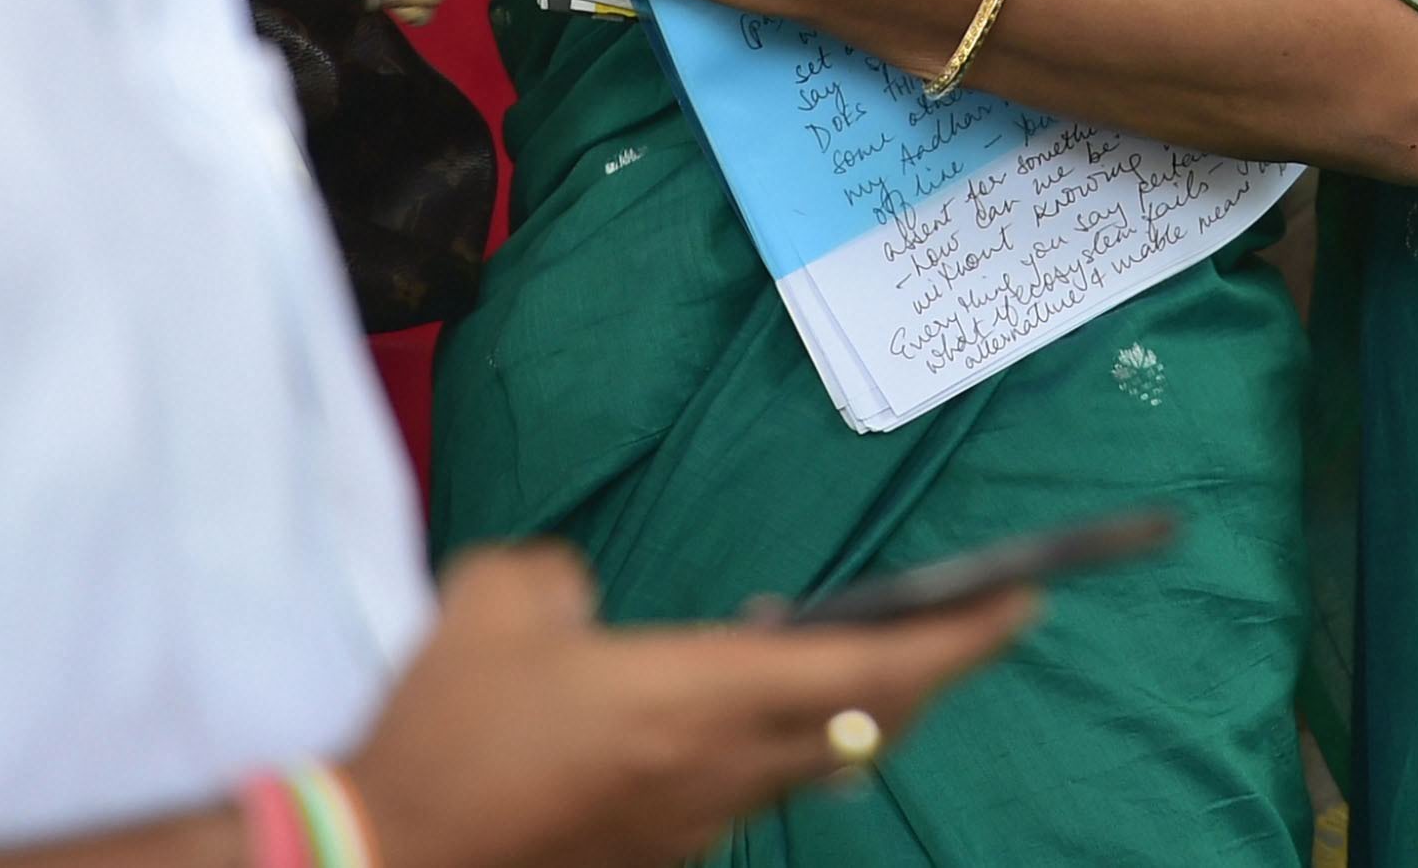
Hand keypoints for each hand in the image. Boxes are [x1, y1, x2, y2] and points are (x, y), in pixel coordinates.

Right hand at [349, 542, 1032, 867]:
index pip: (872, 670)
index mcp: (703, 697)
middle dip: (938, 670)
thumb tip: (582, 593)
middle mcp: (726, 769)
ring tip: (856, 650)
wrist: (395, 859)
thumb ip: (558, 577)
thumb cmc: (450, 733)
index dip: (958, 637)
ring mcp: (700, 825)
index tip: (1022, 600)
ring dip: (858, 708)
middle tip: (978, 619)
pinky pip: (752, 790)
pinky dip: (781, 742)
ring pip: (817, 763)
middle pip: (874, 725)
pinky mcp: (662, 856)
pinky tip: (738, 710)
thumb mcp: (496, 605)